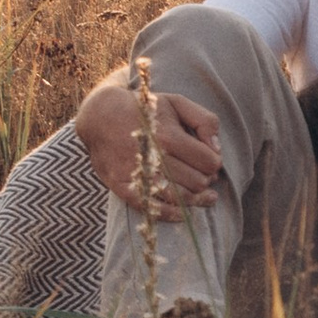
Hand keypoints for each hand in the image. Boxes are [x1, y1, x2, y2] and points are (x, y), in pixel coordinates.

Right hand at [74, 83, 223, 210]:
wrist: (101, 116)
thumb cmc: (145, 111)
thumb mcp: (177, 102)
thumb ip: (204, 120)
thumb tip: (217, 149)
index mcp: (168, 135)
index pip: (209, 162)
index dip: (214, 163)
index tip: (210, 161)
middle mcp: (153, 157)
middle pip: (197, 182)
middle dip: (206, 180)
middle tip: (203, 175)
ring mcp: (137, 174)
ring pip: (179, 198)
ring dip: (196, 199)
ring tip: (203, 195)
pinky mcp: (122, 186)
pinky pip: (152, 208)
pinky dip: (171, 214)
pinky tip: (183, 212)